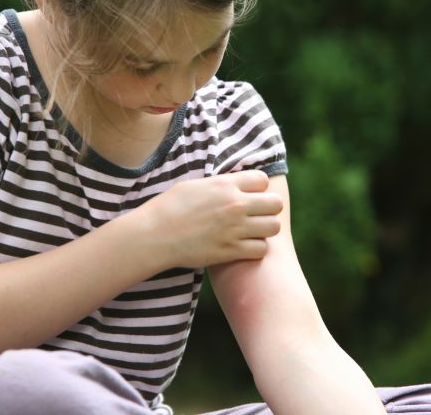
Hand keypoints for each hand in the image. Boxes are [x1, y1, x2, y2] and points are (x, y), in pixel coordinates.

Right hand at [130, 170, 283, 268]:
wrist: (154, 235)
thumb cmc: (169, 208)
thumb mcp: (195, 186)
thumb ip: (220, 185)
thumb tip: (234, 185)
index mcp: (225, 184)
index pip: (263, 179)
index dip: (258, 188)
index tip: (249, 196)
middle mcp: (235, 205)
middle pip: (276, 203)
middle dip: (268, 209)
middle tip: (256, 215)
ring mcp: (235, 228)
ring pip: (273, 227)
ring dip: (265, 230)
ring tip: (252, 232)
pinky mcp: (231, 250)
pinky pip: (262, 249)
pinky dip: (256, 249)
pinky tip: (243, 247)